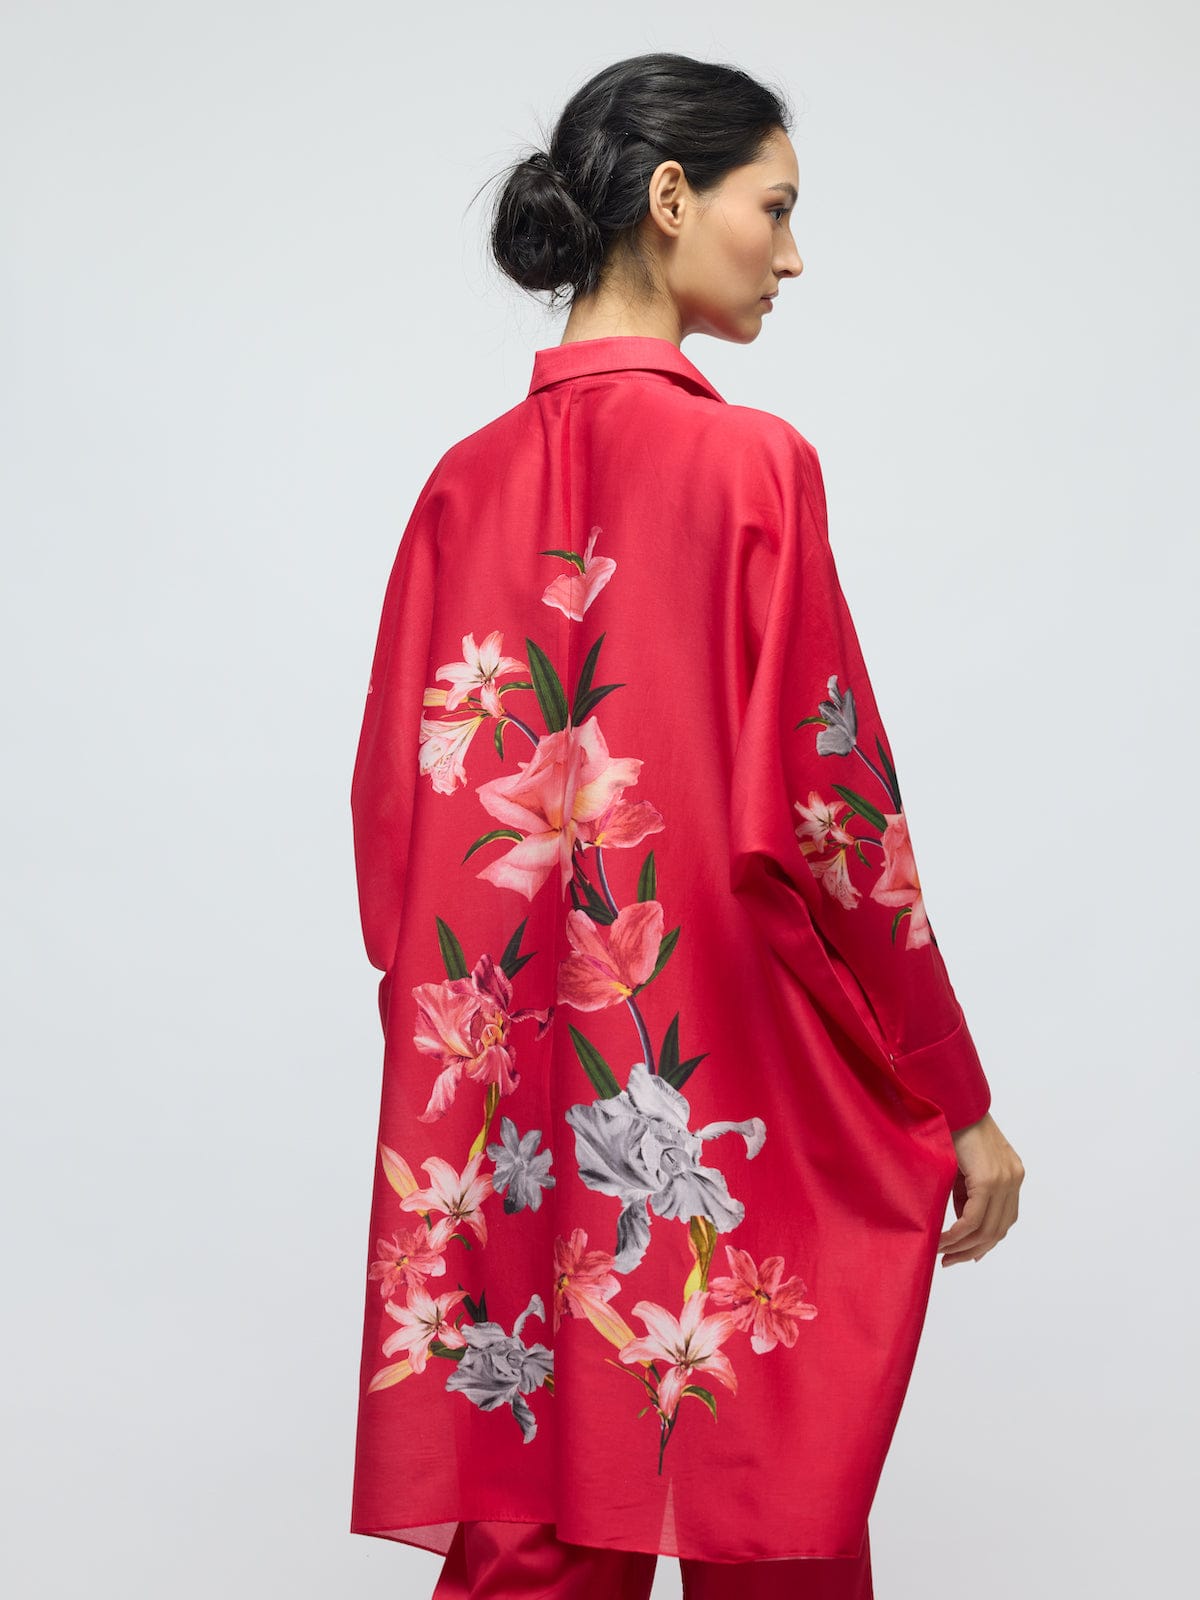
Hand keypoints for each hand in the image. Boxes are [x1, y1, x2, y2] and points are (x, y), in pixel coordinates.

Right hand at [937, 1111, 1023, 1266]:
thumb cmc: (952, 1127)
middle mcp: (1013, 1179)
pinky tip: (943, 1240)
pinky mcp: (989, 1179)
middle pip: (997, 1230)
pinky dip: (958, 1234)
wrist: (951, 1101)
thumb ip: (967, 1194)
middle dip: (972, 1251)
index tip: (964, 1255)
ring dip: (964, 1247)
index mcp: (1011, 1175)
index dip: (984, 1243)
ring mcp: (1004, 1179)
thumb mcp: (963, 1167)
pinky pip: (974, 1219)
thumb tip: (961, 1225)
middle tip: (950, 1261)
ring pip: (987, 1229)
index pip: (1003, 1220)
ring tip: (943, 1254)